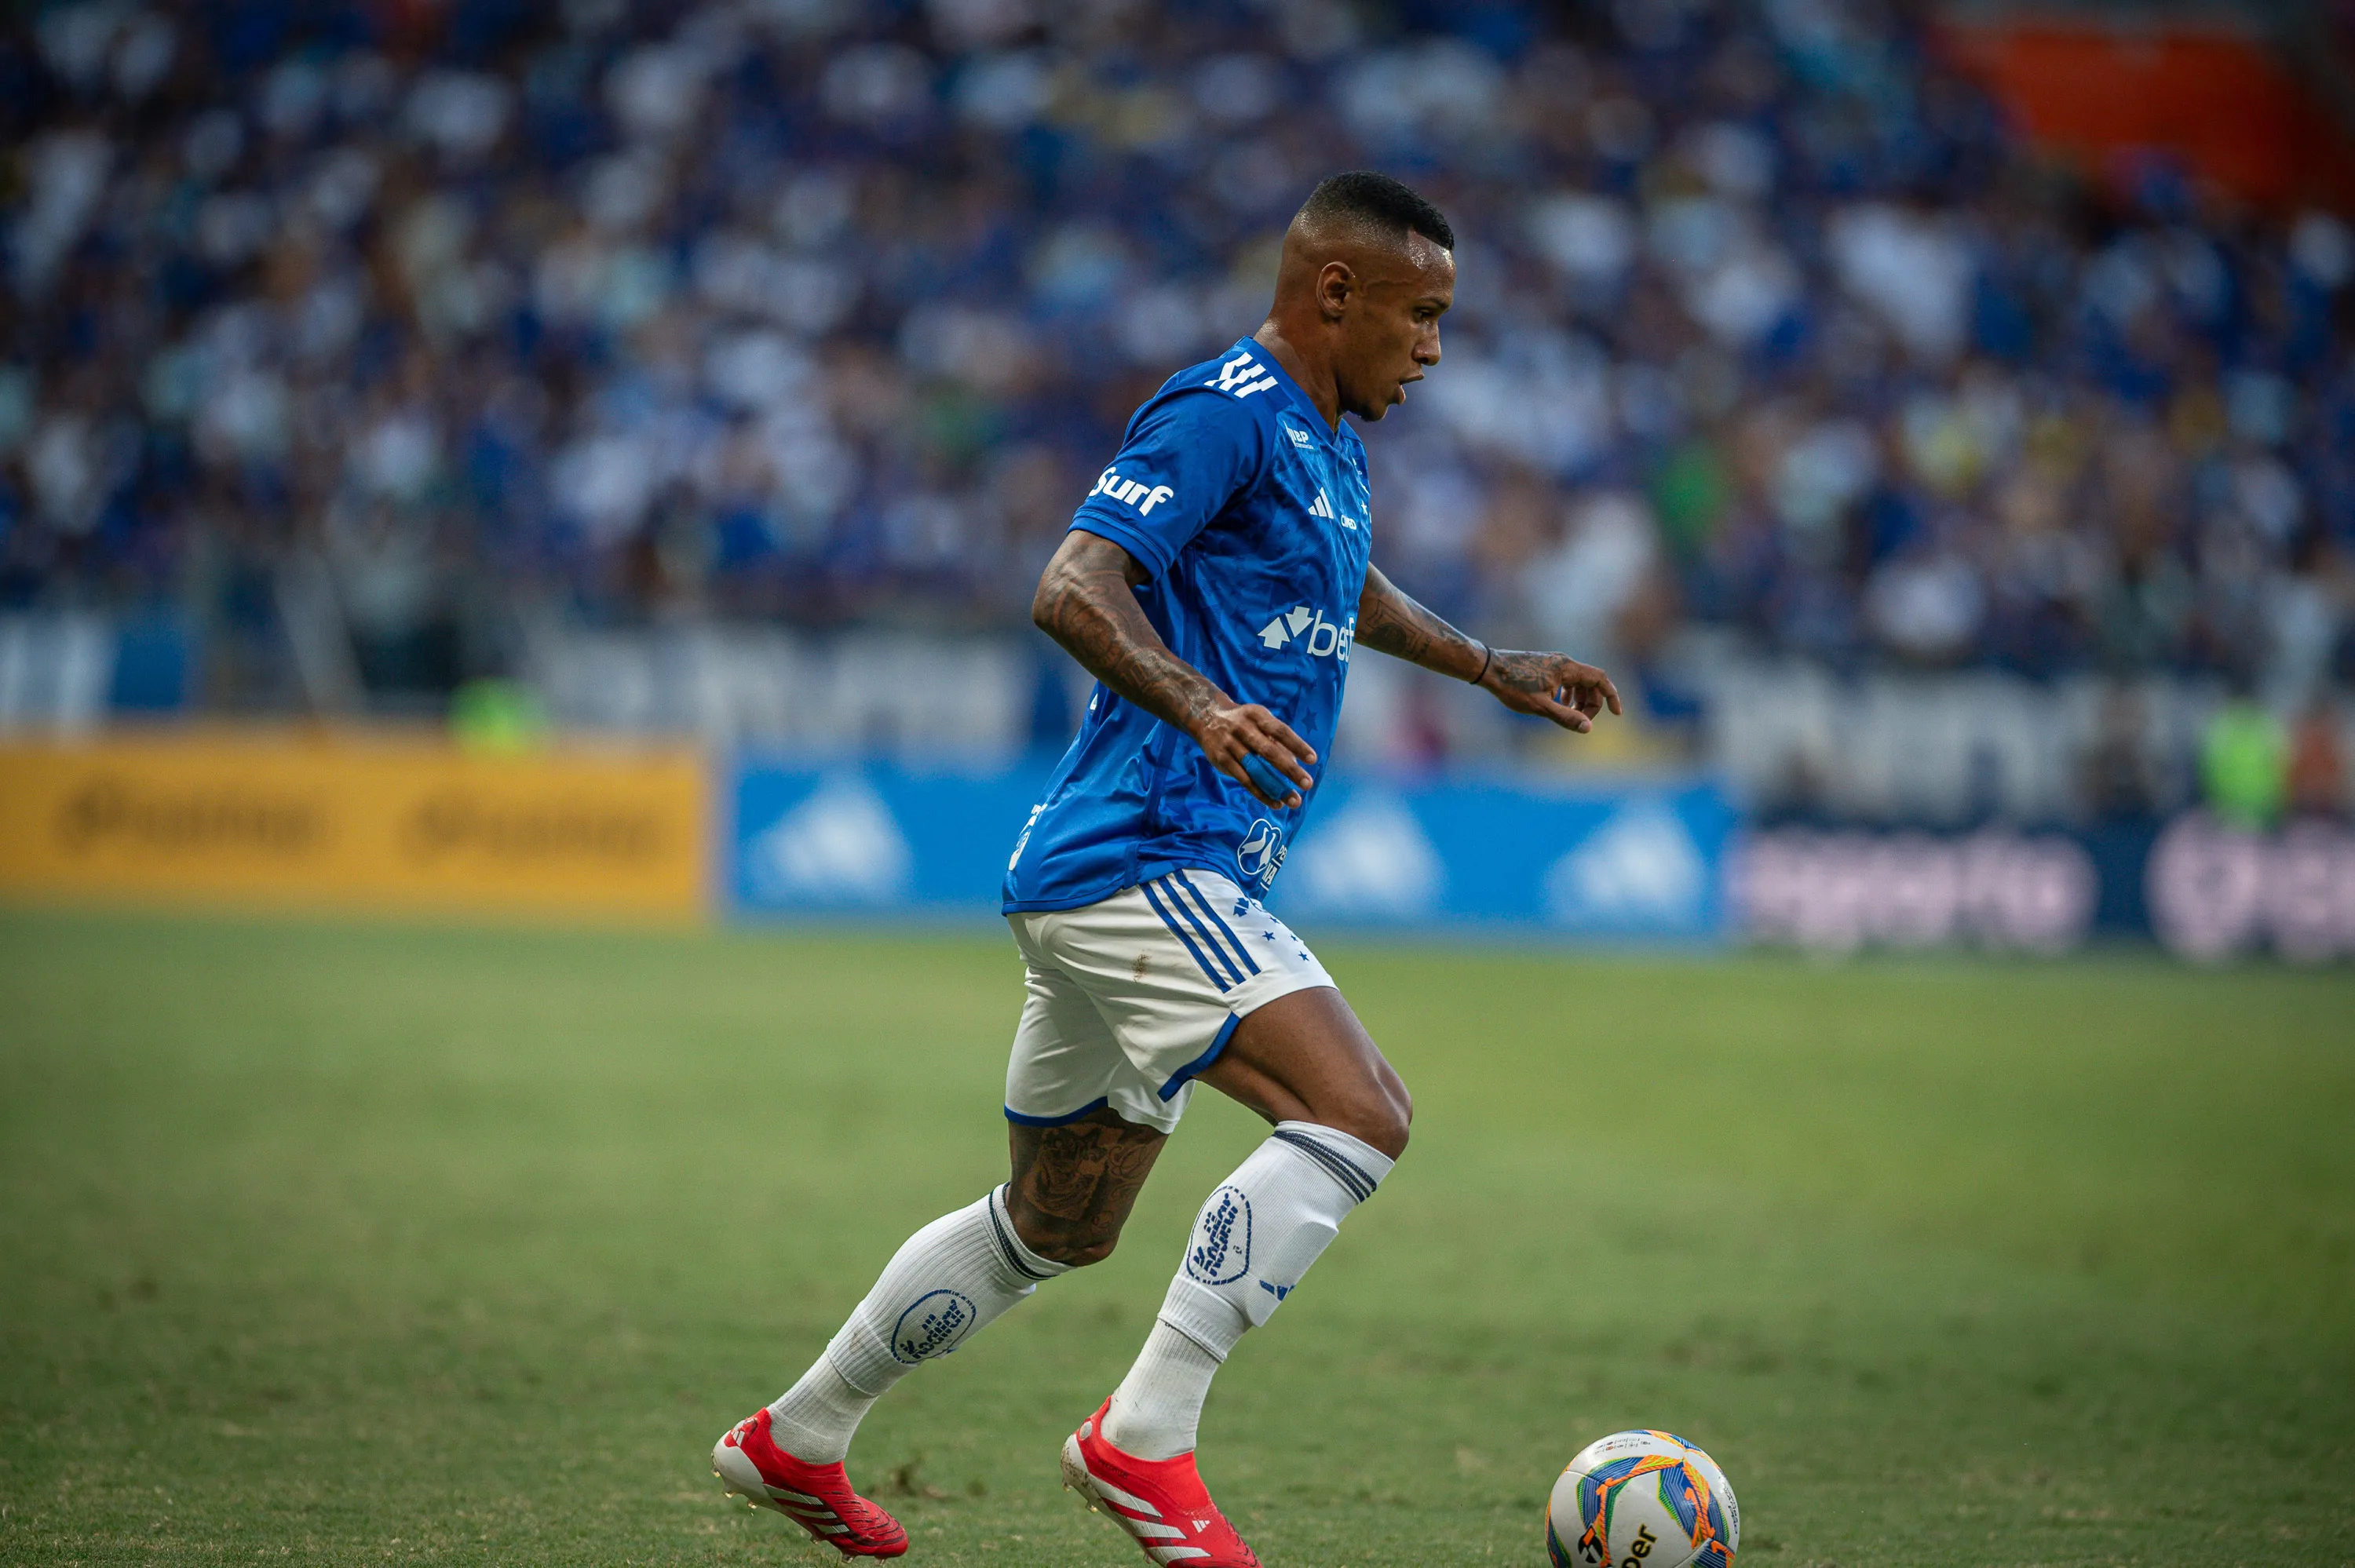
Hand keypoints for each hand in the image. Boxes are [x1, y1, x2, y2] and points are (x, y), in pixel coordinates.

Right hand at [1193, 701, 1316, 807]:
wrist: (1207, 717)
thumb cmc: (1244, 721)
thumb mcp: (1259, 719)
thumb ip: (1276, 739)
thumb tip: (1296, 762)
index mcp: (1257, 716)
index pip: (1280, 730)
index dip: (1297, 745)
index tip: (1312, 760)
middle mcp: (1243, 729)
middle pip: (1269, 751)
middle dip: (1289, 770)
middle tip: (1307, 784)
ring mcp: (1231, 745)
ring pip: (1256, 770)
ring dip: (1276, 787)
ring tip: (1294, 801)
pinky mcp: (1222, 760)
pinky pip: (1244, 780)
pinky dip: (1261, 793)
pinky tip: (1276, 803)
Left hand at [1478, 649, 1622, 732]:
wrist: (1489, 668)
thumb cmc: (1512, 687)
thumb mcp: (1540, 707)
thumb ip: (1566, 717)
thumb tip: (1588, 728)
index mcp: (1567, 667)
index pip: (1600, 679)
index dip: (1611, 696)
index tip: (1617, 714)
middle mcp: (1563, 661)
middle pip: (1590, 682)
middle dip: (1591, 703)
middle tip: (1581, 721)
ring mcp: (1554, 662)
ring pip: (1578, 681)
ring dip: (1579, 699)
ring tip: (1569, 714)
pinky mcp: (1545, 665)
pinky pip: (1566, 679)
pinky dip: (1568, 693)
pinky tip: (1557, 705)